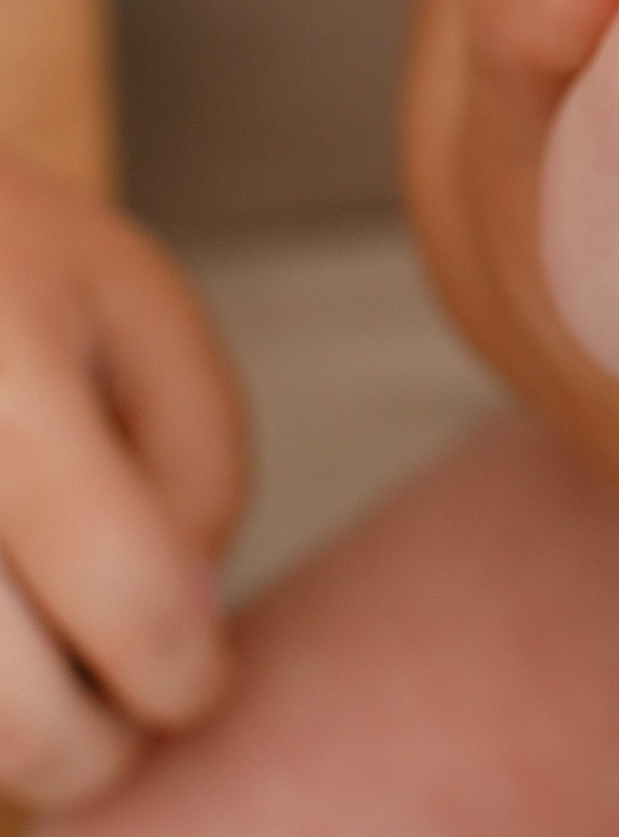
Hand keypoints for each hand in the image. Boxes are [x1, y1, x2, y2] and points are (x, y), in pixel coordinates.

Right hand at [0, 155, 243, 809]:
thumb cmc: (11, 265)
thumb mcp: (145, 319)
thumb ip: (198, 470)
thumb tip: (182, 626)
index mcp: (1, 388)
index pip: (128, 601)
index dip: (187, 677)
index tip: (199, 678)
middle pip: (9, 718)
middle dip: (91, 753)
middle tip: (122, 717)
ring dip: (5, 743)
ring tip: (45, 674)